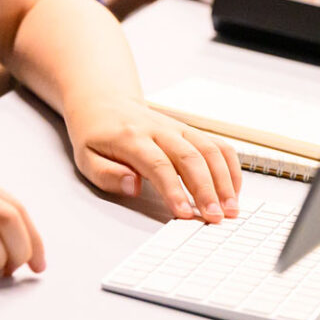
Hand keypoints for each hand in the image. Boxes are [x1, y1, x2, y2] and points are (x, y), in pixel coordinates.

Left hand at [60, 96, 240, 222]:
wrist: (105, 102)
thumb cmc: (96, 135)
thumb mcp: (86, 158)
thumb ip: (107, 175)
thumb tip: (133, 187)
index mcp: (131, 138)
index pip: (158, 165)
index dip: (174, 190)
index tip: (185, 213)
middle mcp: (159, 130)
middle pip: (190, 158)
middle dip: (207, 189)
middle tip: (216, 217)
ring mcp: (178, 128)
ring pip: (209, 150)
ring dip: (225, 180)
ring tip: (231, 208)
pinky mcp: (189, 131)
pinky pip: (217, 145)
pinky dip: (230, 167)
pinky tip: (233, 190)